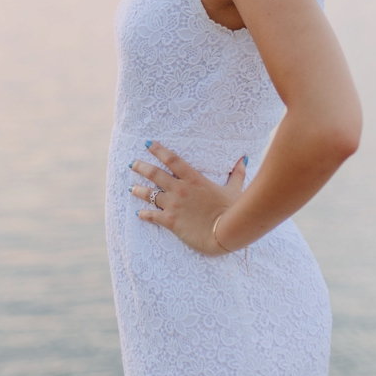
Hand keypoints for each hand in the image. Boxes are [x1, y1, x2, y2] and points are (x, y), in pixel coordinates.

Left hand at [130, 141, 246, 255]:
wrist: (225, 232)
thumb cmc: (232, 210)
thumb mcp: (235, 189)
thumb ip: (237, 174)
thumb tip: (244, 159)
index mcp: (193, 178)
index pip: (172, 159)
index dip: (158, 150)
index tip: (148, 143)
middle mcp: (180, 189)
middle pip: (155, 174)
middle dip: (141, 167)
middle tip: (132, 163)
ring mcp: (173, 205)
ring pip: (150, 194)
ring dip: (139, 190)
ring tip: (131, 187)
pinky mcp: (171, 221)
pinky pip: (152, 215)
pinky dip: (144, 214)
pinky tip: (139, 213)